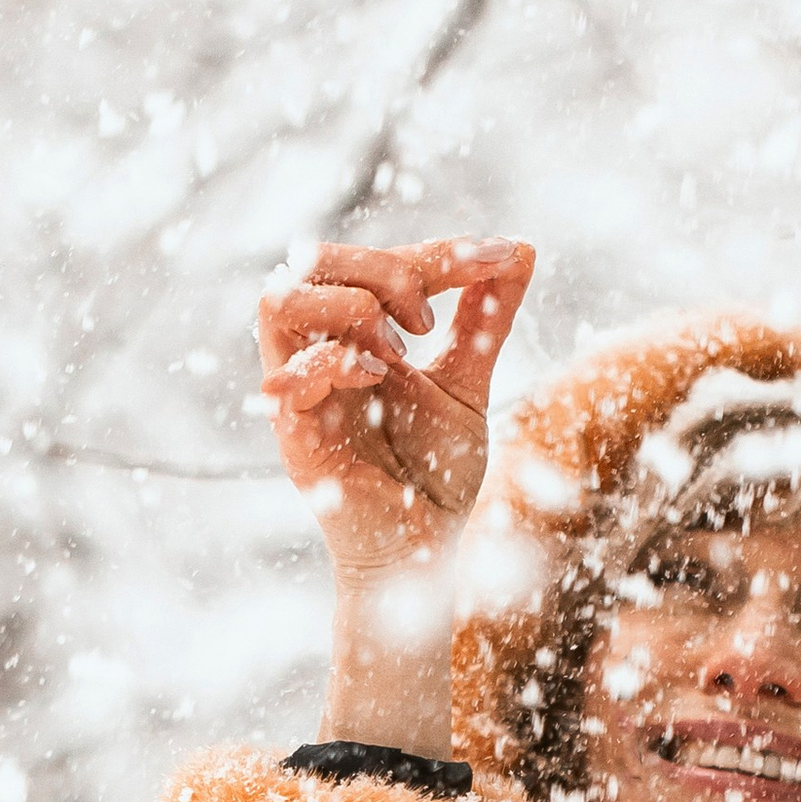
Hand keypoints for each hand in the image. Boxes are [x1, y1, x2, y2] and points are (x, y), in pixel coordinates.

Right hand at [259, 239, 534, 577]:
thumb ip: (485, 318)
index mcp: (350, 337)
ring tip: (397, 345)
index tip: (501, 257)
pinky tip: (380, 375)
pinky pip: (285, 380)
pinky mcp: (297, 442)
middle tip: (429, 318)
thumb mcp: (468, 382)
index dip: (438, 252)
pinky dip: (333, 362)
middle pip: (311, 263)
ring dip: (348, 306)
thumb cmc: (434, 473)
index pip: (370, 261)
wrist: (424, 553)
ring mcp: (301, 397)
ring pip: (277, 303)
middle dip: (384, 268)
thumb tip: (523, 248)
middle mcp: (317, 356)